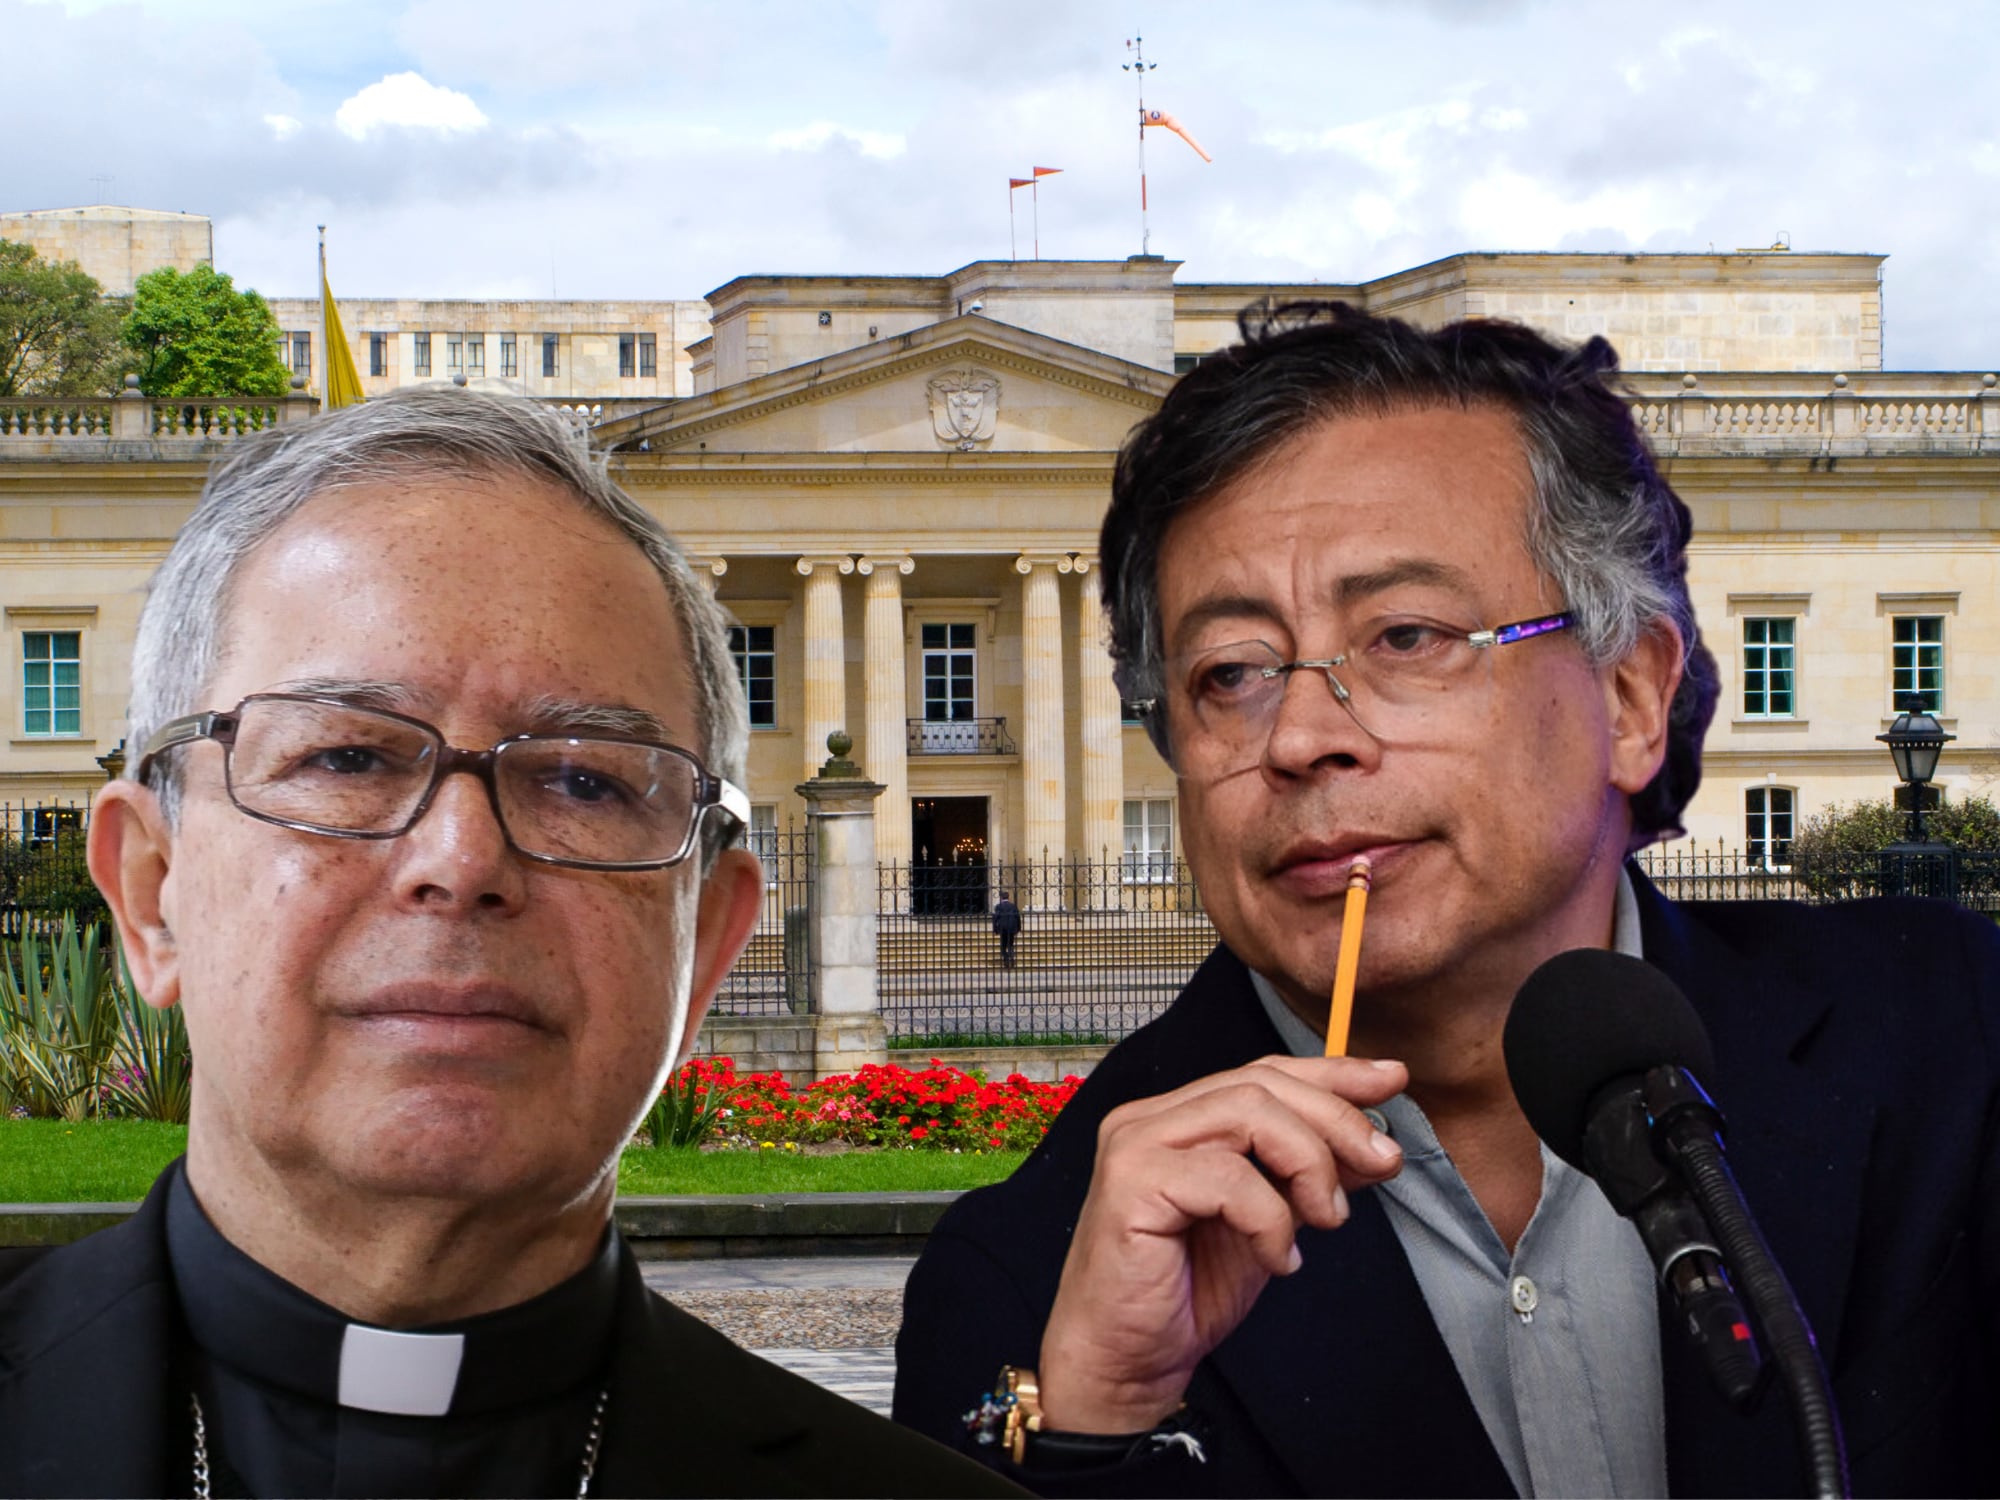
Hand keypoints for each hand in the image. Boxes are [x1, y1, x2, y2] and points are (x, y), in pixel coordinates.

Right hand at [1036, 1054, 1407, 1433]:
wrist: (1128, 1362)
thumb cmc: (1187, 1292)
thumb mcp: (1270, 1222)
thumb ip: (1306, 1176)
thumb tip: (1373, 1142)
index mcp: (1178, 1118)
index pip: (1262, 1072)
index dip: (1331, 1073)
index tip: (1391, 1080)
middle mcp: (1150, 1118)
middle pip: (1260, 1083)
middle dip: (1335, 1118)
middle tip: (1384, 1162)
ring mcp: (1135, 1146)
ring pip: (1247, 1113)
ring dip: (1309, 1163)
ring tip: (1328, 1218)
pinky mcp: (1132, 1184)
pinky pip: (1228, 1178)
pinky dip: (1271, 1219)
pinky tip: (1278, 1259)